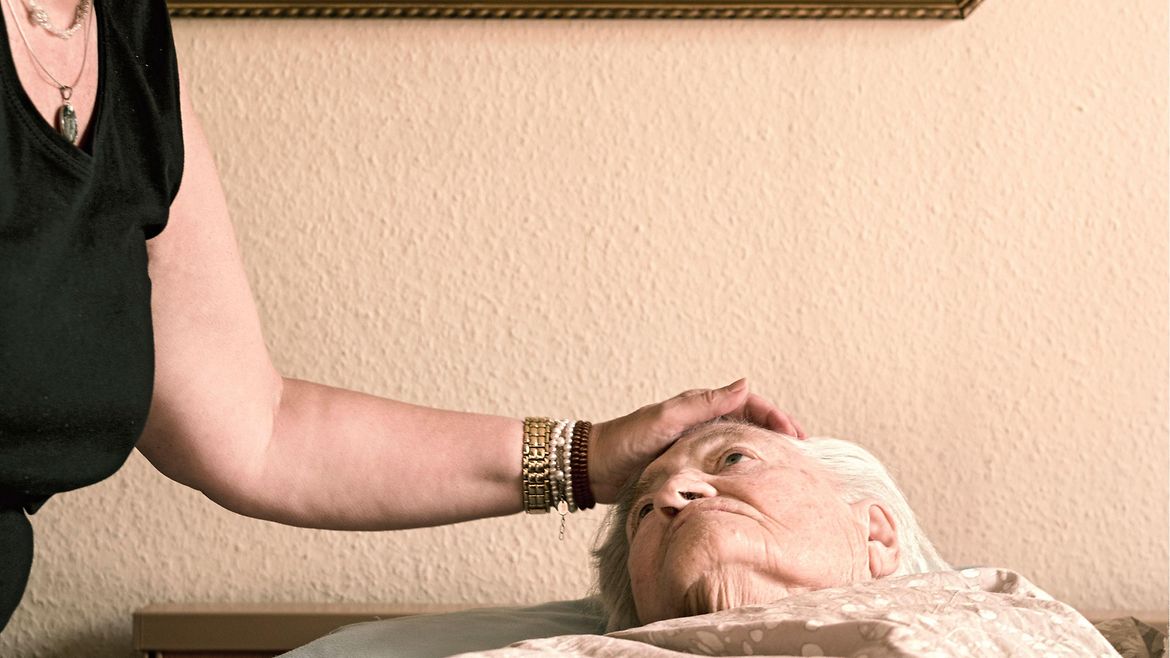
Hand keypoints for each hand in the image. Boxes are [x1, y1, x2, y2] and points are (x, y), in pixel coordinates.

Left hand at [588, 378, 804, 503]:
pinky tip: (754, 485)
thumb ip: (704, 403)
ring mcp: (696, 443)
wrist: (593, 468)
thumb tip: (745, 382)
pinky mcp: (688, 464)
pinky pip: (724, 463)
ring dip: (764, 451)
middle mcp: (701, 421)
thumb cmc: (626, 441)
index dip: (776, 417)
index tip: (798, 437)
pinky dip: (743, 469)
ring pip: (739, 443)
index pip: (749, 403)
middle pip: (750, 422)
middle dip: (778, 434)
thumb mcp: (666, 419)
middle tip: (804, 455)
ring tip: (788, 469)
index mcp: (698, 405)